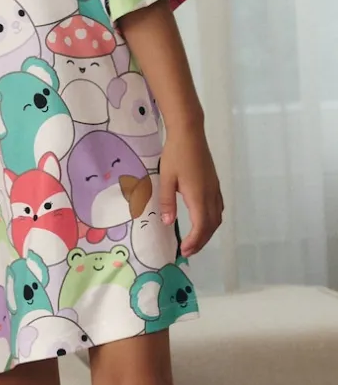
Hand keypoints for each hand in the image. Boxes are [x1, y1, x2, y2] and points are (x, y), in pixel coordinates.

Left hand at [159, 128, 223, 257]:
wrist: (190, 133)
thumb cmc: (175, 154)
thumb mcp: (166, 178)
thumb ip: (166, 201)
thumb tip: (168, 222)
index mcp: (198, 195)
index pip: (201, 226)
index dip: (195, 241)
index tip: (184, 251)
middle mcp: (211, 194)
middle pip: (212, 225)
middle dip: (201, 241)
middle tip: (188, 251)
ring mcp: (215, 189)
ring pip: (217, 217)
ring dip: (207, 232)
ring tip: (195, 240)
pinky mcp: (215, 183)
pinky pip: (218, 207)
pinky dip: (212, 220)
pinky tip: (203, 221)